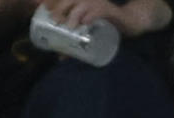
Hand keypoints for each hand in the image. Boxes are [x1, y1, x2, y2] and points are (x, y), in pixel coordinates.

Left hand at [48, 0, 167, 36]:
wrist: (130, 22)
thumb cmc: (108, 27)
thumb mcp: (90, 32)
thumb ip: (77, 41)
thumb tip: (61, 56)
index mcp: (82, 1)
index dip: (53, 1)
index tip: (43, 8)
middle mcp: (89, 0)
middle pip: (70, 0)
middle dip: (60, 8)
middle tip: (55, 21)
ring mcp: (99, 3)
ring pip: (82, 5)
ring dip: (74, 14)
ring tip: (69, 26)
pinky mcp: (110, 10)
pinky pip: (99, 11)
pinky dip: (91, 16)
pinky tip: (86, 22)